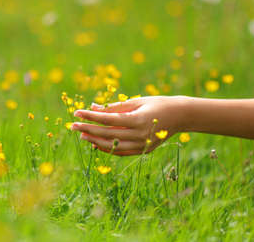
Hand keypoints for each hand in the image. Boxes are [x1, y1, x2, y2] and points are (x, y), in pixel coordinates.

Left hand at [71, 96, 188, 155]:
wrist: (180, 116)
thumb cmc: (157, 104)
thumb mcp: (136, 101)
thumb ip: (114, 106)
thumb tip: (93, 107)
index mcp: (138, 120)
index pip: (108, 119)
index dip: (90, 117)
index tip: (76, 113)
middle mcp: (139, 135)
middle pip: (107, 134)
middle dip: (88, 130)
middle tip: (73, 126)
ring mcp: (141, 145)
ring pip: (112, 145)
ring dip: (94, 141)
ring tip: (81, 135)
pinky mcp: (143, 151)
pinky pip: (120, 152)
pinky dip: (107, 148)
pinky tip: (95, 143)